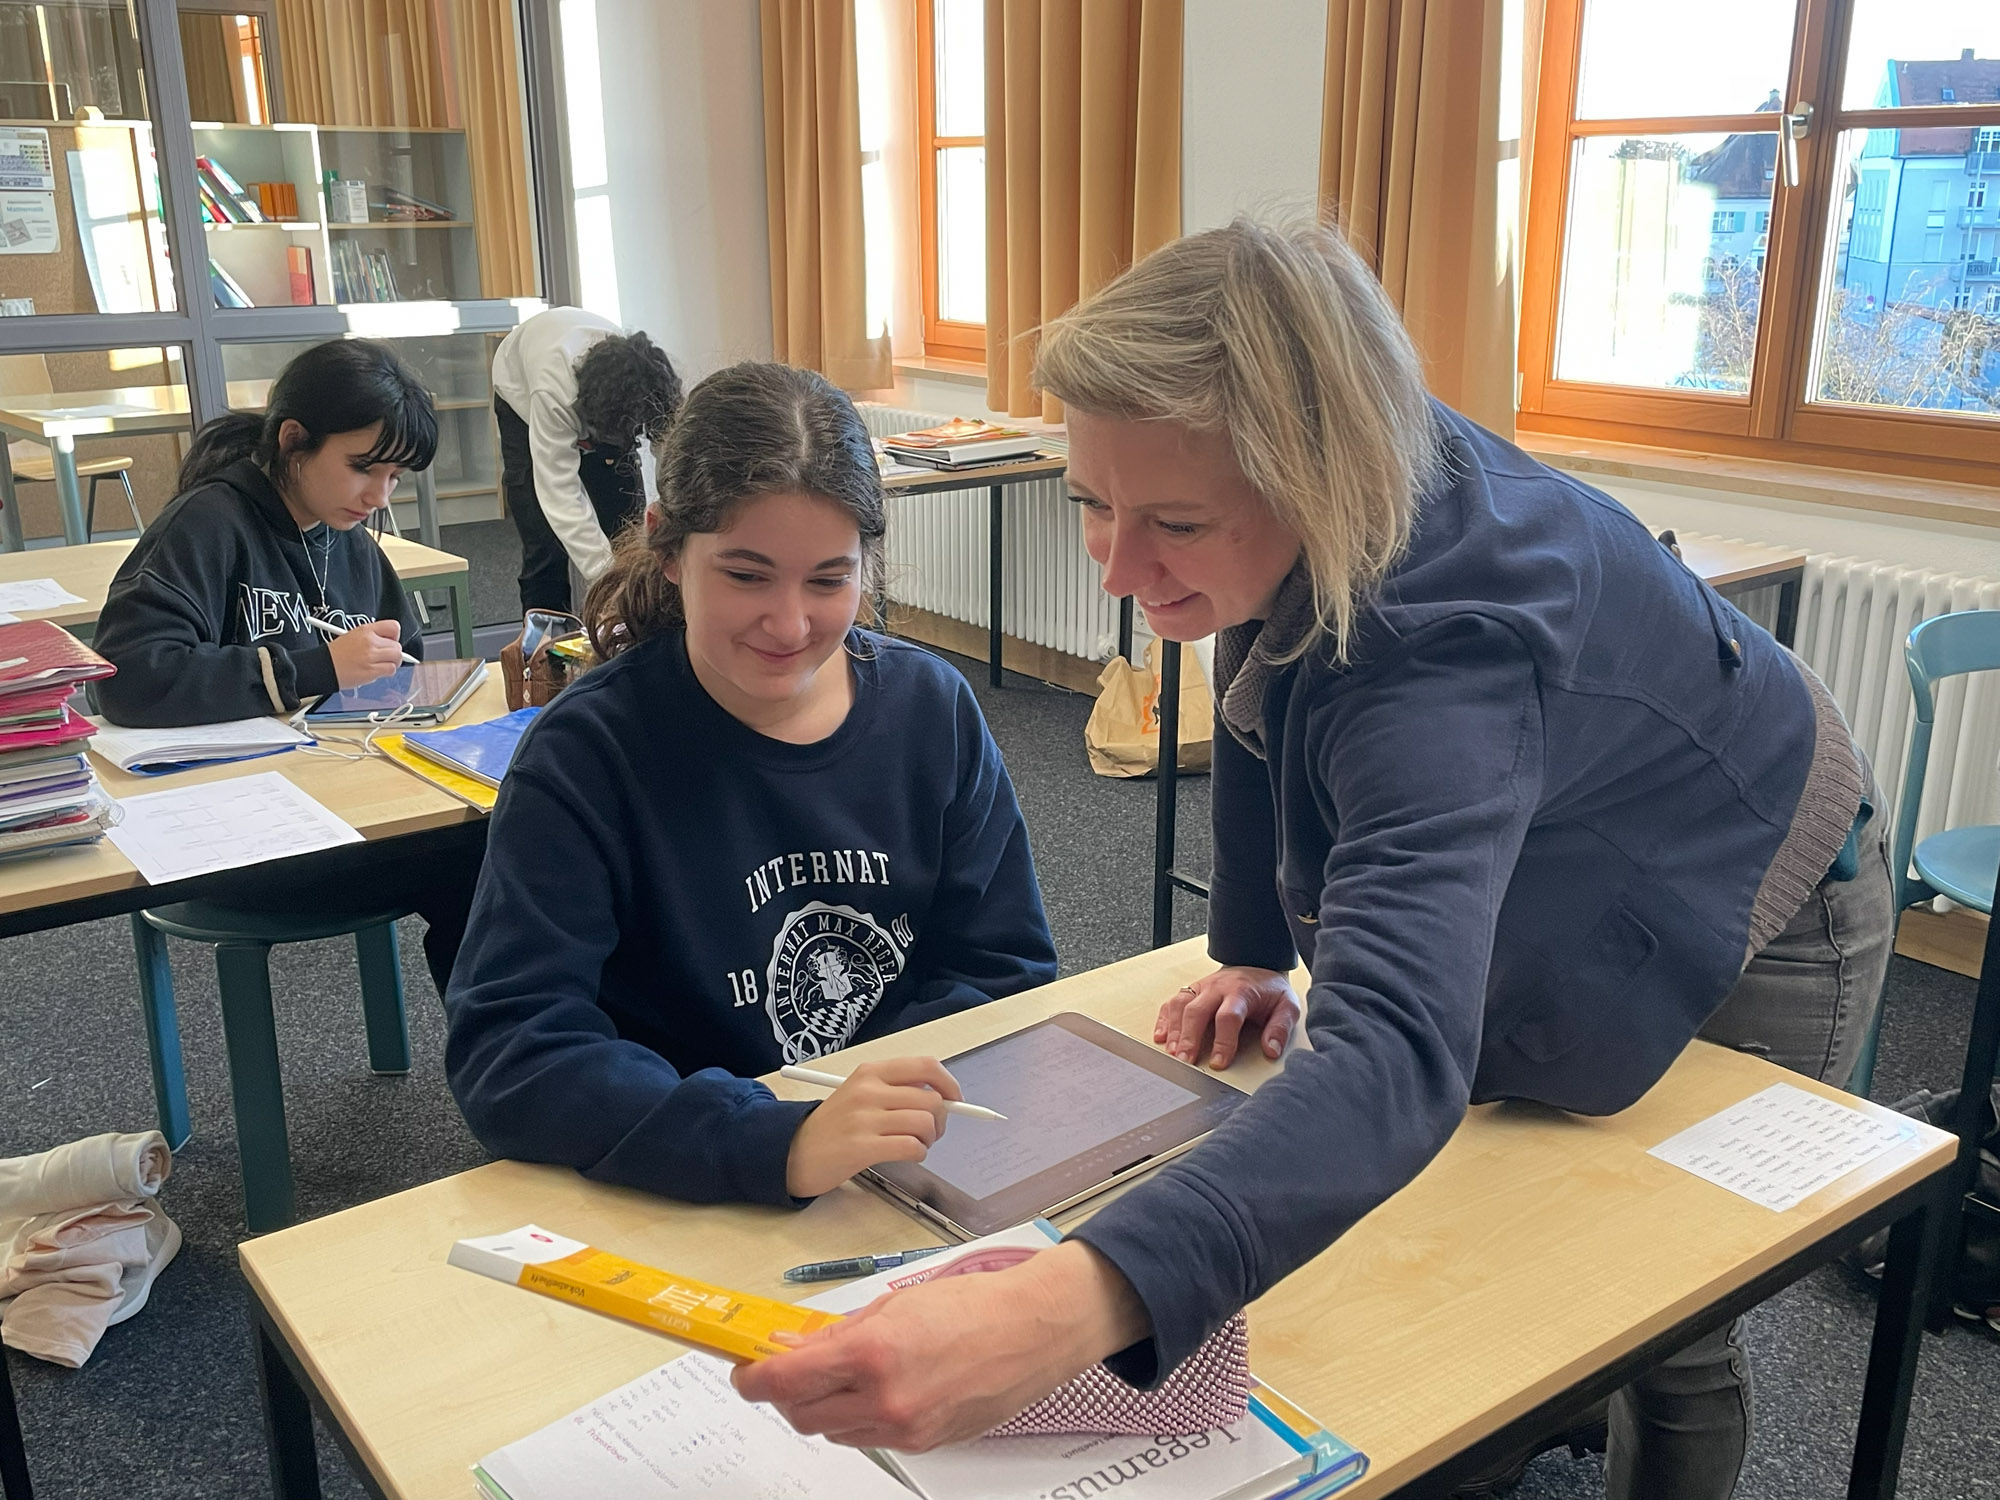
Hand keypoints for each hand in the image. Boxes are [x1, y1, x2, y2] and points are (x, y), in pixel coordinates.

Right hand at [326, 620, 404, 687]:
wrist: (323, 666)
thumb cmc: (336, 654)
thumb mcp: (353, 636)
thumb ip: (372, 637)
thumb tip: (390, 643)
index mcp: (365, 630)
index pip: (393, 627)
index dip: (395, 636)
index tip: (391, 642)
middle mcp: (369, 641)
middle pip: (397, 646)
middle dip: (393, 653)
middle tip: (384, 657)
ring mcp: (370, 656)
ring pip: (397, 658)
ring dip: (392, 663)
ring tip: (381, 665)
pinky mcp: (371, 670)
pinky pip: (390, 670)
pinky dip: (387, 672)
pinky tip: (376, 672)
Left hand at [732, 1240, 1147, 1449]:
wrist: (1033, 1330)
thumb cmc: (976, 1307)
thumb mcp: (896, 1304)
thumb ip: (839, 1332)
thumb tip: (795, 1345)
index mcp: (872, 1356)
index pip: (785, 1383)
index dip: (753, 1380)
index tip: (745, 1372)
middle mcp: (885, 1401)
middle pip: (803, 1416)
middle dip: (790, 1394)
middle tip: (794, 1368)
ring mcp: (905, 1428)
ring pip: (835, 1432)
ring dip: (827, 1407)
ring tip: (848, 1374)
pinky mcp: (924, 1443)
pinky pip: (872, 1438)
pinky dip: (863, 1417)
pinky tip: (881, 1388)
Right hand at [785, 1057, 960, 1197]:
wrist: (792, 1151)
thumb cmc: (834, 1125)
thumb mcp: (861, 1093)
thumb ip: (898, 1091)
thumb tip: (944, 1099)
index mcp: (871, 1071)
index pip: (925, 1066)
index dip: (948, 1083)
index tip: (955, 1099)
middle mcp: (868, 1090)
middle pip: (931, 1099)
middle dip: (941, 1120)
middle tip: (930, 1132)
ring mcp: (864, 1118)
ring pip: (924, 1123)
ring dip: (928, 1139)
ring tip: (915, 1145)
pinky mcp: (861, 1147)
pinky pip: (911, 1146)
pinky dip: (918, 1153)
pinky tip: (905, 1155)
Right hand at [1156, 966, 1300, 1068]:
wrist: (1258, 964)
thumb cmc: (1269, 990)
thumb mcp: (1287, 1005)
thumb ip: (1280, 1028)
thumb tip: (1270, 1050)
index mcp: (1241, 992)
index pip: (1227, 1017)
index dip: (1222, 1042)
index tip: (1218, 1063)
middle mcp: (1217, 988)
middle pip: (1196, 1011)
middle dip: (1189, 1038)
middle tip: (1186, 1062)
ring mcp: (1201, 988)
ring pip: (1180, 1005)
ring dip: (1174, 1030)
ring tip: (1173, 1053)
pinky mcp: (1192, 990)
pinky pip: (1171, 1003)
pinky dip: (1163, 1020)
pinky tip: (1161, 1037)